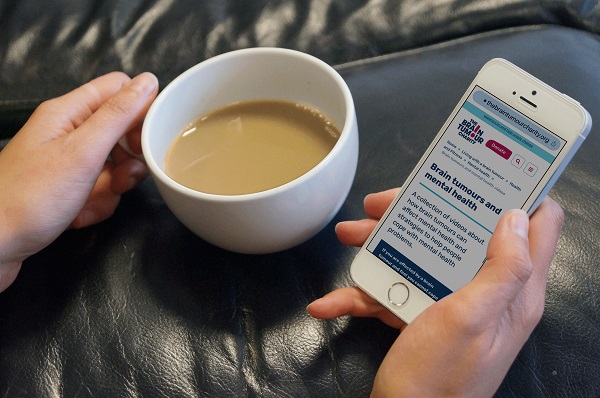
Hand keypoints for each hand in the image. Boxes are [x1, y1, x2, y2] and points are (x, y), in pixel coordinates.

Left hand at [0, 72, 158, 291]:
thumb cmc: (29, 198)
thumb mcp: (83, 151)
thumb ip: (118, 115)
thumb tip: (148, 82)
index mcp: (68, 112)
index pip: (118, 89)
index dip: (140, 109)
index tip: (148, 136)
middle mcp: (68, 132)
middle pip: (121, 130)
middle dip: (131, 156)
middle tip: (124, 175)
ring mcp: (67, 162)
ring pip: (115, 164)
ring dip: (114, 186)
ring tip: (94, 201)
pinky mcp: (67, 187)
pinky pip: (101, 189)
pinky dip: (98, 204)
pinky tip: (80, 216)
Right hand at [308, 189, 563, 396]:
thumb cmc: (438, 379)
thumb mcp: (471, 318)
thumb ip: (503, 268)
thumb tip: (517, 216)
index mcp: (511, 290)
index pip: (538, 226)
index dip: (521, 191)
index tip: (488, 169)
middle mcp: (487, 293)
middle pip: (462, 232)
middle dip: (422, 212)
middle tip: (384, 203)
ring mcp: (453, 305)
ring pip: (424, 256)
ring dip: (382, 246)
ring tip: (349, 236)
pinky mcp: (425, 317)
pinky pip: (396, 292)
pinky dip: (364, 293)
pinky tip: (331, 301)